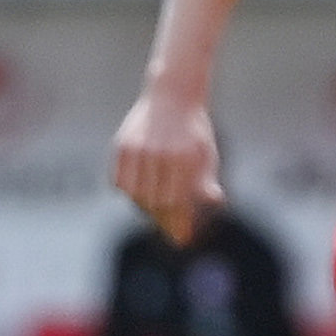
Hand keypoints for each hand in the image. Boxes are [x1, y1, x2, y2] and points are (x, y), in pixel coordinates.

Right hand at [111, 90, 224, 243]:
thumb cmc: (193, 132)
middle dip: (163, 219)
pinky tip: (140, 193)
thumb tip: (216, 201)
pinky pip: (119, 183)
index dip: (179, 223)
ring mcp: (138, 148)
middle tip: (170, 228)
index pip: (177, 201)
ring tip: (156, 210)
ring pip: (135, 195)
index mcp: (184, 156)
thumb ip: (207, 180)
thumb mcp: (206, 154)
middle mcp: (159, 153)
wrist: (171, 96)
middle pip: (155, 202)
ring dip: (144, 208)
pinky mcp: (122, 146)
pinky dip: (128, 192)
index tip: (183, 239)